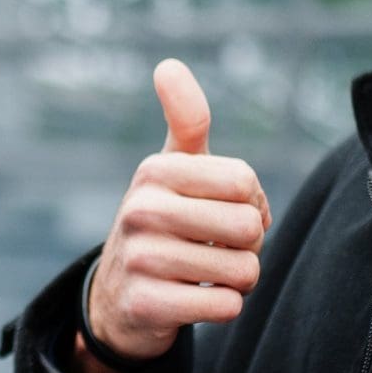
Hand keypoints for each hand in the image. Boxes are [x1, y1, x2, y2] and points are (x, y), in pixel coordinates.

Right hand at [80, 58, 270, 372]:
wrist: (119, 298)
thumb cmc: (164, 223)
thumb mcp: (172, 169)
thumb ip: (186, 119)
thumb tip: (168, 65)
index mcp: (155, 170)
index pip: (245, 182)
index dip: (252, 203)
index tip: (225, 212)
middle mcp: (141, 209)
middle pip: (248, 227)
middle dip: (249, 245)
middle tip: (219, 249)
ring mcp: (140, 259)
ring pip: (243, 271)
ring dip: (239, 279)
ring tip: (206, 274)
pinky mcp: (147, 305)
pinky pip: (225, 307)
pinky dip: (224, 308)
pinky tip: (194, 300)